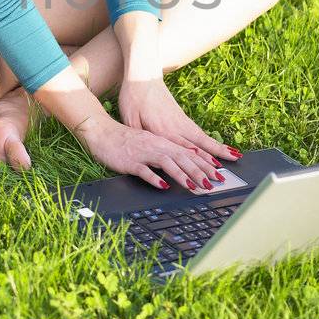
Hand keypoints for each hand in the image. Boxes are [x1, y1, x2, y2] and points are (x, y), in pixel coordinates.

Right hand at [75, 112, 224, 194]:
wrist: (101, 131)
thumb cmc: (124, 140)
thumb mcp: (148, 145)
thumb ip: (163, 154)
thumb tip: (180, 167)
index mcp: (162, 142)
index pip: (188, 153)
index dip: (204, 164)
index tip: (218, 174)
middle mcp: (156, 146)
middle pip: (182, 158)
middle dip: (200, 172)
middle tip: (213, 184)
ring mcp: (143, 153)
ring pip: (167, 163)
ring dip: (182, 175)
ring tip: (195, 187)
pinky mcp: (130, 161)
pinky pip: (144, 170)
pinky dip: (155, 178)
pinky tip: (163, 186)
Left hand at [117, 76, 235, 182]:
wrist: (142, 76)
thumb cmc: (133, 97)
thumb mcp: (130, 119)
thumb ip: (142, 137)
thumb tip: (150, 151)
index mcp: (163, 129)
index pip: (184, 150)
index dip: (197, 163)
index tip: (209, 173)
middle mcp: (176, 126)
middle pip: (199, 145)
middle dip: (214, 160)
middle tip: (224, 173)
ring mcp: (181, 120)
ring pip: (203, 138)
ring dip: (218, 149)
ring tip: (234, 156)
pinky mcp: (181, 116)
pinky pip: (199, 132)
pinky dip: (210, 141)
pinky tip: (216, 147)